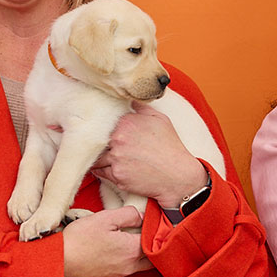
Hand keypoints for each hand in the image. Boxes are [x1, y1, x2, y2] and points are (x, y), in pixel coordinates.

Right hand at [62, 207, 152, 276]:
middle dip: (152, 244)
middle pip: (152, 256)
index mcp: (132, 250)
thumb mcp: (104, 218)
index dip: (154, 227)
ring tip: (129, 238)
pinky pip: (125, 269)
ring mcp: (119, 274)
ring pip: (139, 264)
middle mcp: (129, 266)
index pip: (154, 239)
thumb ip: (128, 215)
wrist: (57, 262)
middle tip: (145, 231)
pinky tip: (114, 249)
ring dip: (139, 253)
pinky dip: (126, 260)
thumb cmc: (79, 239)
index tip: (151, 219)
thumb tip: (142, 216)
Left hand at [90, 103, 206, 208]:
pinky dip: (104, 171)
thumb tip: (130, 100)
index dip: (108, 130)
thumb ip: (141, 108)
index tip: (111, 136)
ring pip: (98, 158)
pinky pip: (101, 173)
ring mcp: (116, 159)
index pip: (105, 124)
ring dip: (101, 159)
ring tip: (110, 160)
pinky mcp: (117, 176)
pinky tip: (111, 169)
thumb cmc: (170, 146)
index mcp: (126, 122)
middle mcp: (118, 139)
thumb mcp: (160, 120)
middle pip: (99, 141)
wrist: (178, 175)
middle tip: (108, 148)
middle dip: (103, 145)